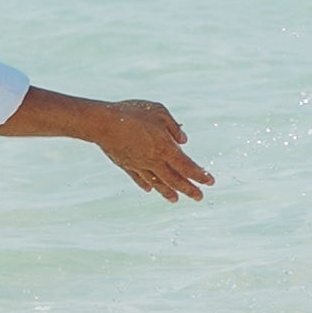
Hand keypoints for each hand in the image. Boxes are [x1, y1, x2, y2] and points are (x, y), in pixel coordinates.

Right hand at [87, 98, 210, 200]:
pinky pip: (139, 178)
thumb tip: (184, 141)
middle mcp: (154, 160)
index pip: (187, 166)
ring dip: (168, 192)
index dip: (199, 175)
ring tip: (175, 200)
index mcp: (165, 148)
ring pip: (157, 182)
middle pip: (175, 179)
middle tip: (199, 198)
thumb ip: (173, 127)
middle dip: (189, 189)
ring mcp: (139, 165)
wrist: (101, 123)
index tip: (210, 182)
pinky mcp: (126, 165)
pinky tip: (150, 190)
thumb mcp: (158, 112)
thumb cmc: (131, 113)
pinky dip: (146, 185)